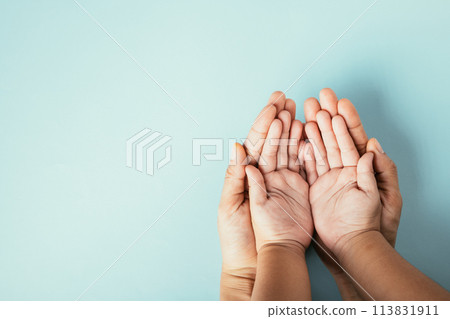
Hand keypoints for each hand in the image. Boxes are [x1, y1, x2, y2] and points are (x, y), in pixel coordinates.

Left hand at [246, 111, 312, 250]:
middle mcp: (266, 175)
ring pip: (289, 151)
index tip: (272, 106)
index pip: (256, 143)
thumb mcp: (230, 206)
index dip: (264, 124)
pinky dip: (308, 152)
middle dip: (279, 120)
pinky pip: (303, 167)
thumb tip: (237, 148)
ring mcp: (283, 182)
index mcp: (247, 175)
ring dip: (294, 131)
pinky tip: (311, 136)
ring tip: (300, 112)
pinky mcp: (298, 191)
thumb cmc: (238, 237)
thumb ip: (236, 178)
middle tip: (287, 99)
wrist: (259, 258)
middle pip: (273, 142)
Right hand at [303, 89, 401, 299]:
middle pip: (333, 139)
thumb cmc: (368, 224)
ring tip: (305, 112)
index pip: (351, 141)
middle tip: (317, 99)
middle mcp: (343, 171)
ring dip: (313, 131)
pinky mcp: (315, 188)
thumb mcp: (379, 198)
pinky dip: (303, 152)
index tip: (337, 104)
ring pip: (319, 150)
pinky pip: (308, 166)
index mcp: (359, 170)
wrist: (349, 245)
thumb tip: (371, 150)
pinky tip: (299, 137)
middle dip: (325, 118)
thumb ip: (375, 174)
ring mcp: (328, 179)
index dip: (344, 122)